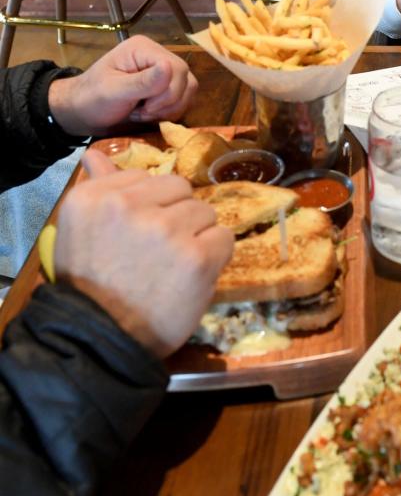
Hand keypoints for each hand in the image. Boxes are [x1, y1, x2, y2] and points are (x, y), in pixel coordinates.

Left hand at [47, 35, 198, 135]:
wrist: (83, 113)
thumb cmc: (91, 99)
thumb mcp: (113, 91)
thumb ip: (142, 81)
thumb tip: (169, 67)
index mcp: (143, 49)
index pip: (176, 68)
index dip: (167, 92)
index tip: (144, 106)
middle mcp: (158, 57)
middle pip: (186, 80)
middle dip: (167, 103)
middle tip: (143, 112)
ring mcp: (164, 73)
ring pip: (188, 91)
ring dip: (169, 109)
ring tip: (144, 114)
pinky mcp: (167, 87)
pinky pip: (184, 100)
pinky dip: (170, 113)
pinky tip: (149, 115)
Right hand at [54, 150, 232, 357]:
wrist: (104, 341)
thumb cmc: (93, 287)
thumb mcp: (81, 232)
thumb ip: (99, 190)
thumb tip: (96, 154)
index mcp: (93, 198)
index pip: (146, 177)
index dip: (151, 206)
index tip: (137, 235)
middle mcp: (128, 206)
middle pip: (180, 189)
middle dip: (177, 216)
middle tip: (158, 252)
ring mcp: (165, 230)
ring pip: (205, 212)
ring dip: (197, 237)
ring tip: (173, 266)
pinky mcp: (198, 256)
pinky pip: (224, 237)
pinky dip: (215, 257)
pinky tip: (192, 276)